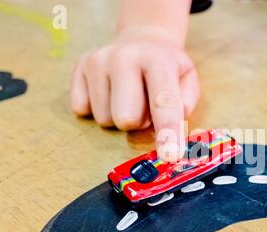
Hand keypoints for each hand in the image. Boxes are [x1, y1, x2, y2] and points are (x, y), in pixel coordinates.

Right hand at [70, 26, 199, 161]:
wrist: (141, 41)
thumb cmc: (167, 67)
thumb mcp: (187, 79)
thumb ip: (185, 103)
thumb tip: (170, 128)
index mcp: (157, 59)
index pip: (163, 103)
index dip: (168, 132)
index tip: (170, 156)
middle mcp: (123, 57)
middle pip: (126, 119)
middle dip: (138, 123)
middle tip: (145, 106)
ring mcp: (97, 62)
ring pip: (105, 119)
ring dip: (120, 116)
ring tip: (130, 96)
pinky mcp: (78, 69)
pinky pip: (83, 110)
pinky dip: (99, 108)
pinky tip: (111, 92)